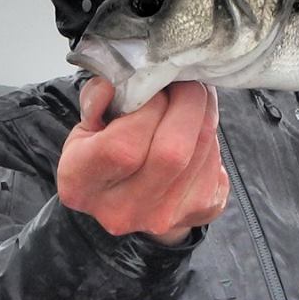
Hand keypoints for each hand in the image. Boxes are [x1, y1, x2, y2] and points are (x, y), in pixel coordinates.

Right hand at [58, 78, 227, 245]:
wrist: (124, 199)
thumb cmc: (102, 152)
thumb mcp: (85, 125)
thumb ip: (96, 99)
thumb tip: (118, 83)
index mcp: (82, 184)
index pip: (124, 146)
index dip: (147, 109)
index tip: (152, 90)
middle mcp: (122, 209)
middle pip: (172, 153)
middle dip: (187, 104)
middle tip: (185, 82)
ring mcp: (162, 216)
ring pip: (202, 154)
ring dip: (205, 116)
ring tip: (194, 98)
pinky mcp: (197, 213)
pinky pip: (216, 167)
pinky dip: (211, 141)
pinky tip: (196, 132)